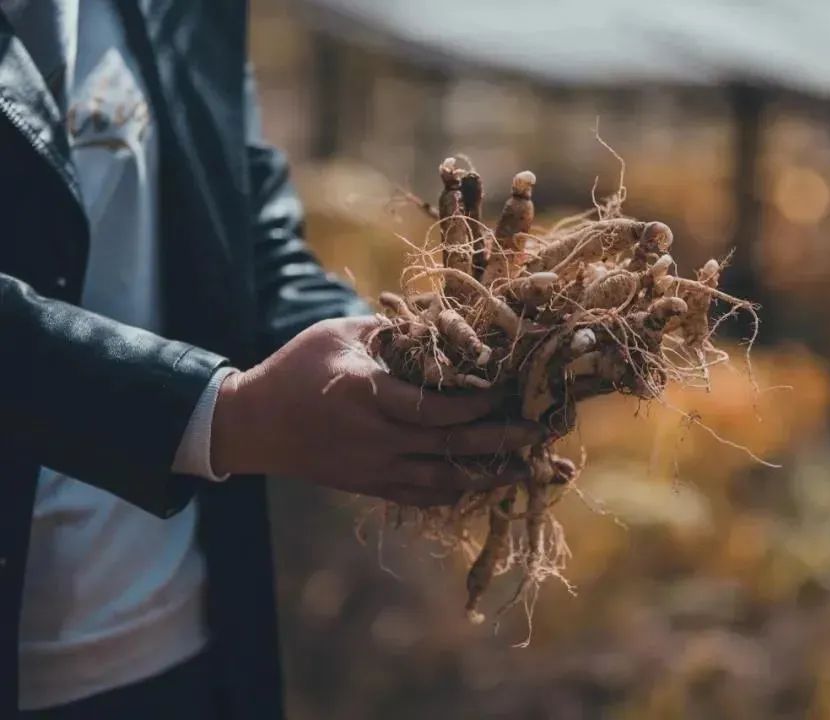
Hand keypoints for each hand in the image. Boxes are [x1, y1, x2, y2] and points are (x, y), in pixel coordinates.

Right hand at [210, 316, 539, 505]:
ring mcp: (373, 469)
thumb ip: (394, 332)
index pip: (434, 407)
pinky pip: (423, 496)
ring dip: (491, 475)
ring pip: (444, 480)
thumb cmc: (296, 368)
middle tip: (543, 434)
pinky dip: (459, 491)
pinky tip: (489, 485)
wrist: (251, 426)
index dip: (478, 403)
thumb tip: (447, 325)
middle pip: (450, 447)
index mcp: (366, 395)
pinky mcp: (371, 486)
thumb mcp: (339, 334)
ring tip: (532, 468)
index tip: (513, 388)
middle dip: (502, 441)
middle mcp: (374, 439)